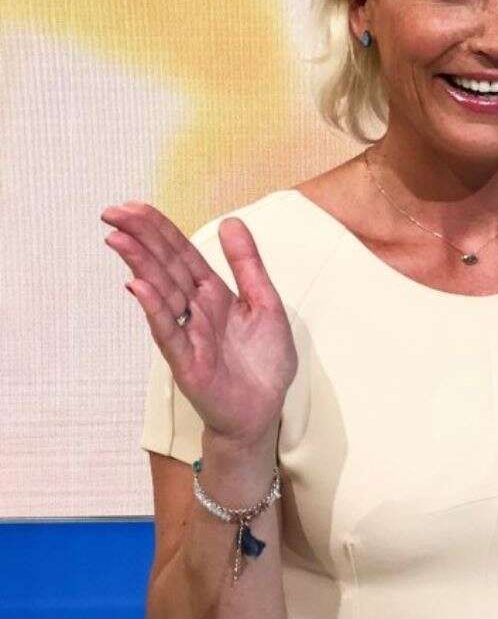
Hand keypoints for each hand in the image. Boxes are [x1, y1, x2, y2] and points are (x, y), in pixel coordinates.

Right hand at [102, 202, 295, 448]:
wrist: (264, 412)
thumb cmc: (263, 362)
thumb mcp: (265, 303)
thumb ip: (247, 264)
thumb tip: (231, 220)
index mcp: (214, 295)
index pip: (183, 255)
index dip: (160, 230)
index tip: (133, 206)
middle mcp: (196, 311)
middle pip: (165, 268)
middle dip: (141, 239)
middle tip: (111, 213)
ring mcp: (188, 336)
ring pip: (161, 294)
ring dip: (140, 265)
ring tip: (118, 238)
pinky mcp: (188, 364)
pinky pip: (168, 332)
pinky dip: (154, 308)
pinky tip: (138, 285)